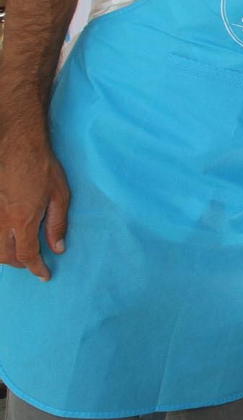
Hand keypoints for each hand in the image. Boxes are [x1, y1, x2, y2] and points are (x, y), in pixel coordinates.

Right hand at [0, 123, 70, 280]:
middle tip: (32, 263)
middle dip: (19, 264)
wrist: (15, 144)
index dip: (36, 268)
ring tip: (17, 253)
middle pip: (4, 255)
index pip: (27, 255)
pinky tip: (3, 237)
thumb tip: (57, 248)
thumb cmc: (41, 167)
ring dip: (4, 254)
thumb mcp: (59, 195)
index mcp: (23, 220)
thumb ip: (57, 224)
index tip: (44, 275)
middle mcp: (1, 221)